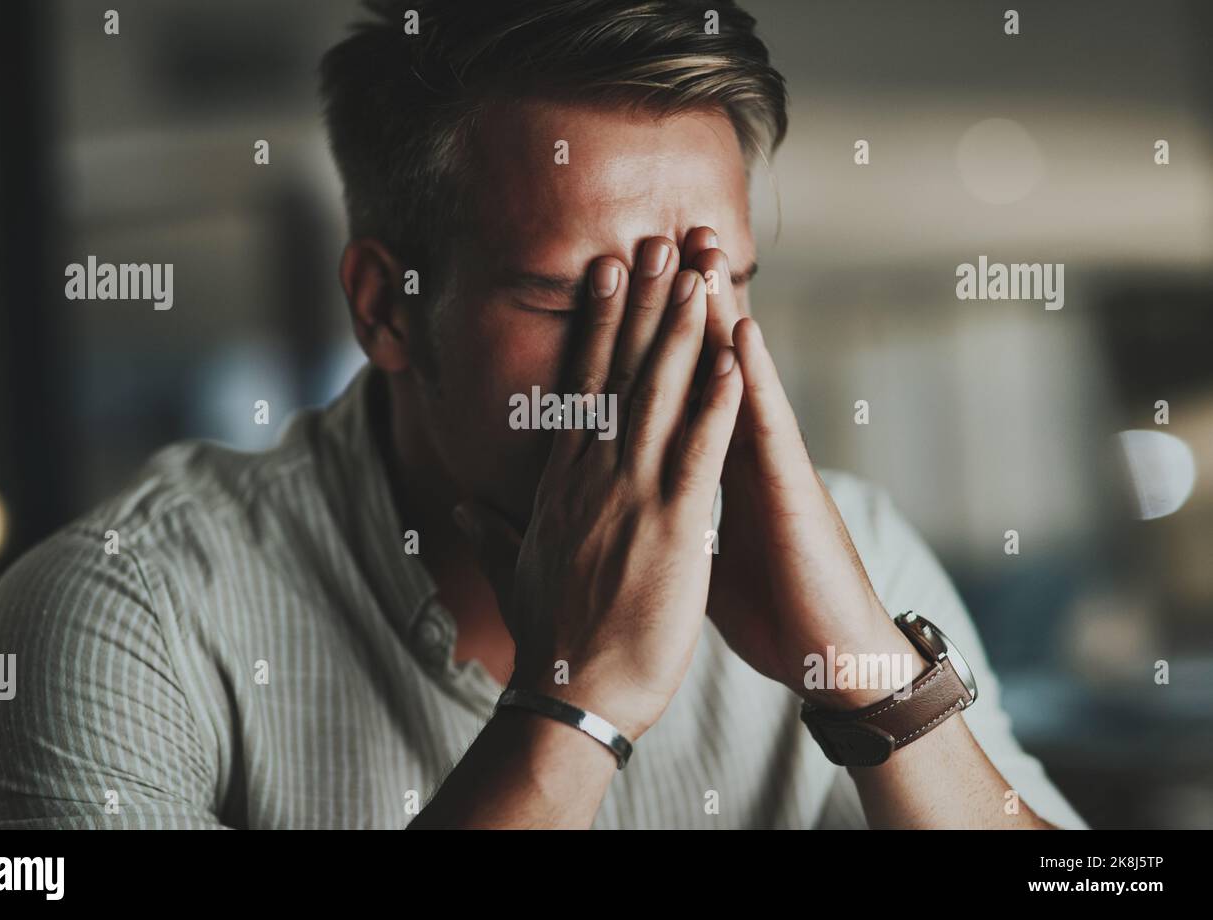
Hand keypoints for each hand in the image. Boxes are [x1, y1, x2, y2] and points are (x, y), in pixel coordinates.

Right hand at [455, 238, 743, 739]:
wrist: (571, 697)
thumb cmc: (548, 639)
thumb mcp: (511, 570)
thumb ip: (487, 527)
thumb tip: (453, 499)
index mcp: (561, 481)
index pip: (580, 386)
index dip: (595, 325)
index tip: (604, 274)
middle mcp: (591, 473)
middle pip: (618, 371)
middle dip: (639, 303)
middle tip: (654, 243)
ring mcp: (631, 494)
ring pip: (658, 394)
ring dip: (680, 329)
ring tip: (695, 273)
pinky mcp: (673, 524)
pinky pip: (701, 448)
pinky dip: (719, 398)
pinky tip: (735, 354)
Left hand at [682, 228, 920, 707]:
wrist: (830, 655)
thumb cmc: (773, 608)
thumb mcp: (703, 556)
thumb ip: (676, 518)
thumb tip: (640, 508)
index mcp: (710, 472)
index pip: (675, 395)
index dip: (647, 344)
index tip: (621, 292)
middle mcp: (739, 456)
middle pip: (702, 368)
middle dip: (680, 305)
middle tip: (658, 237)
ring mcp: (771, 468)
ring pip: (737, 378)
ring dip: (720, 315)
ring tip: (699, 253)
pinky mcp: (795, 493)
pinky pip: (770, 428)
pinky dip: (753, 379)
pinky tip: (742, 332)